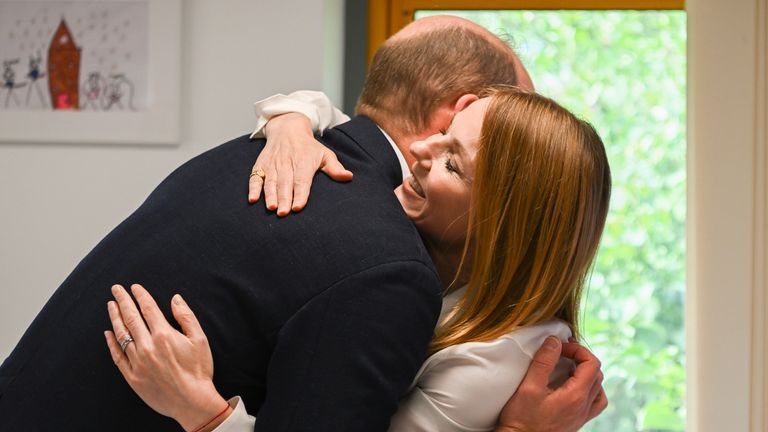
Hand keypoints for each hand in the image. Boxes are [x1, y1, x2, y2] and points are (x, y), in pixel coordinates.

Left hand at [104, 284, 231, 431]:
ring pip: (121, 335)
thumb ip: (186, 317)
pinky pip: (117, 356)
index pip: (148, 308)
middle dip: (122, 300)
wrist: (192, 401)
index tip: (134, 287)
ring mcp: (137, 362)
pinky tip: (108, 333)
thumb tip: (175, 299)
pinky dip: (111, 343)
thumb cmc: (199, 370)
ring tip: (110, 305)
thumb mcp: (200, 339)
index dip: (140, 295)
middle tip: (116, 289)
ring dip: (115, 318)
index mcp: (164, 335)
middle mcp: (147, 346)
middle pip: (131, 317)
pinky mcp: (132, 377)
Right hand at [249, 112, 352, 215]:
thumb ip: (335, 168)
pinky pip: (255, 177)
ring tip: (271, 208)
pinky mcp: (261, 165)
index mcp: (303, 162)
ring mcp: (272, 164)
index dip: (300, 193)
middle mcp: (287, 163)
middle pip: (285, 183)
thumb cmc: (309, 147)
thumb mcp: (325, 154)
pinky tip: (253, 199)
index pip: (302, 180)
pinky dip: (253, 188)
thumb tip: (349, 177)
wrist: (287, 129)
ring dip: (269, 195)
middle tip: (284, 213)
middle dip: (284, 198)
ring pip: (270, 181)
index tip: (298, 207)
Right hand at [495, 336, 606, 431]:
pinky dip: (590, 389)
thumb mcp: (529, 387)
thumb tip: (554, 341)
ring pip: (598, 387)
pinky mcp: (576, 421)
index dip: (577, 349)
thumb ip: (544, 362)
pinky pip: (595, 402)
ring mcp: (582, 416)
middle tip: (561, 352)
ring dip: (587, 372)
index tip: (559, 348)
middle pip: (596, 373)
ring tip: (569, 367)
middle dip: (581, 357)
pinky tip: (574, 387)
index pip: (591, 363)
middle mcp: (584, 407)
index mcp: (576, 396)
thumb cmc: (522, 420)